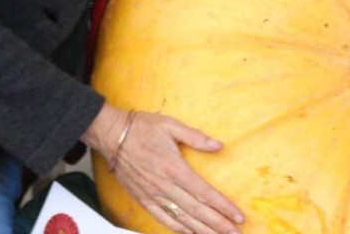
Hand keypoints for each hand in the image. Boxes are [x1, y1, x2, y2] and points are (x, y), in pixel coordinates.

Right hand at [82, 105, 243, 233]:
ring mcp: (152, 194)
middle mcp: (164, 185)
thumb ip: (196, 137)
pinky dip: (177, 228)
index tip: (238, 217)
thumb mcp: (171, 125)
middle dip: (218, 224)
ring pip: (182, 218)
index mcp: (174, 168)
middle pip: (196, 211)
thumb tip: (219, 146)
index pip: (204, 193)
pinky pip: (162, 218)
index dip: (223, 206)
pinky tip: (190, 233)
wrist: (111, 135)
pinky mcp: (142, 199)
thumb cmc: (141, 128)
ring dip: (202, 230)